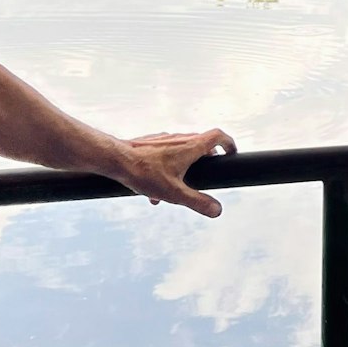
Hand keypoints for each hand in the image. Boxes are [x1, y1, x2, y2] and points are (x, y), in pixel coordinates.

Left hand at [119, 129, 235, 216]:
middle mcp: (179, 138)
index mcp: (190, 146)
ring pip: (182, 150)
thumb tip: (218, 210)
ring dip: (184, 167)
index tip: (232, 153)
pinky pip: (165, 153)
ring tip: (174, 189)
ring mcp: (164, 139)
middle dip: (206, 160)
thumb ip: (198, 202)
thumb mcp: (174, 193)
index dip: (229, 143)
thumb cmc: (145, 174)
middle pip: (201, 144)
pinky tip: (154, 187)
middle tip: (206, 175)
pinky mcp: (150, 142)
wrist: (115, 160)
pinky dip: (167, 167)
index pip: (218, 136)